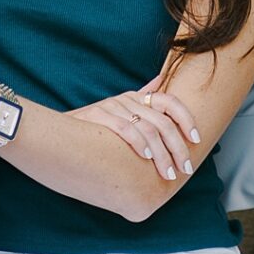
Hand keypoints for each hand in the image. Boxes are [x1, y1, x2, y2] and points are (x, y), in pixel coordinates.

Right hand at [73, 80, 200, 183]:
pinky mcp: (99, 116)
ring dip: (161, 154)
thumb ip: (142, 97)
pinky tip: (145, 157)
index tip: (196, 139)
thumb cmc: (94, 128)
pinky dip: (139, 143)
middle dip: (177, 147)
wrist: (57, 132)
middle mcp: (127, 100)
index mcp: (136, 98)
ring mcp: (113, 107)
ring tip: (167, 173)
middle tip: (183, 168)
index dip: (186, 118)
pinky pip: (125, 128)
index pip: (170, 101)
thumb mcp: (120, 111)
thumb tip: (162, 81)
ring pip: (148, 129)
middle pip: (162, 122)